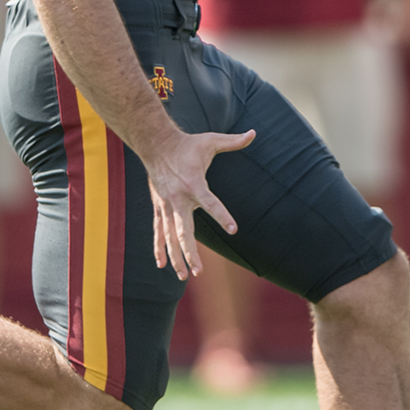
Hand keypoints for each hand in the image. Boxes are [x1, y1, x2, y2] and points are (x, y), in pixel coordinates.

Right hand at [143, 127, 255, 279]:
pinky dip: (158, 247)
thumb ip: (233, 141)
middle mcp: (178, 198)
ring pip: (170, 236)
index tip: (234, 229)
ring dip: (176, 256)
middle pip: (184, 231)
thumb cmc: (187, 144)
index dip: (222, 215)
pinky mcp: (159, 207)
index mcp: (193, 183)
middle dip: (190, 253)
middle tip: (199, 272)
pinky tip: (161, 265)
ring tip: (184, 276)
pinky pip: (158, 231)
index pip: (210, 202)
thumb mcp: (210, 140)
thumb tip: (254, 133)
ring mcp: (166, 205)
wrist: (155, 143)